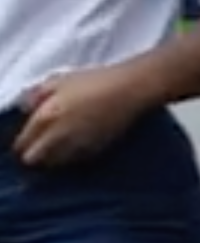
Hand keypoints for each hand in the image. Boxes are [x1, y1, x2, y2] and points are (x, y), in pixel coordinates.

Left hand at [11, 65, 152, 166]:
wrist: (133, 89)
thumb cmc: (98, 80)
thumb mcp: (61, 79)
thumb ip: (37, 95)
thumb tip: (26, 109)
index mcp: (46, 118)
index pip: (22, 144)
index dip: (23, 141)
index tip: (29, 135)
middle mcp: (58, 138)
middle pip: (34, 159)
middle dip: (35, 153)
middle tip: (42, 142)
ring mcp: (78, 147)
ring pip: (55, 163)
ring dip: (53, 156)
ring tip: (61, 142)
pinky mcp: (96, 151)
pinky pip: (75, 161)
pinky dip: (73, 155)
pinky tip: (80, 141)